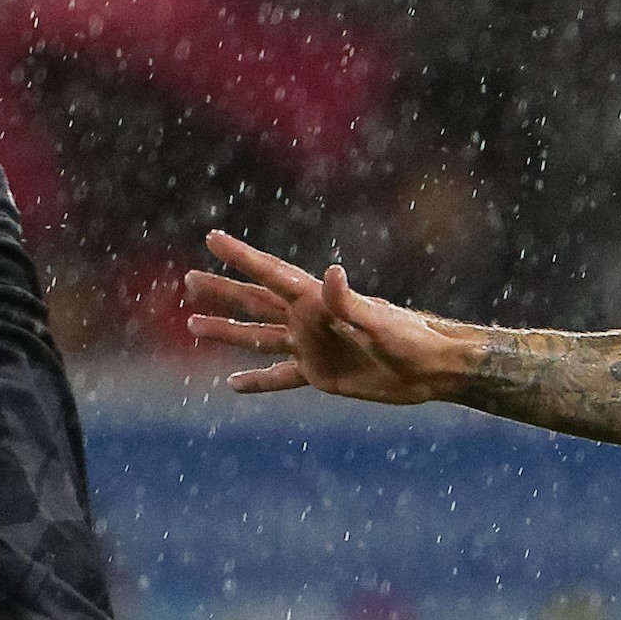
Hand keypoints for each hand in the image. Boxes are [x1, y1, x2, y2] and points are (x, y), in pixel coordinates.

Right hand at [185, 231, 471, 403]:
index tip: (213, 237)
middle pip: (256, 302)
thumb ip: (349, 301)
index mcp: (319, 301)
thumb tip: (330, 272)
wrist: (431, 369)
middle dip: (223, 290)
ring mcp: (312, 347)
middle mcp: (310, 320)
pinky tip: (233, 383)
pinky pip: (281, 376)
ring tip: (194, 324)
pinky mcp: (320, 374)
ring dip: (228, 331)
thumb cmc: (411, 338)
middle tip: (189, 278)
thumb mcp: (379, 321)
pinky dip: (258, 380)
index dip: (242, 256)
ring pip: (259, 337)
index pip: (272, 274)